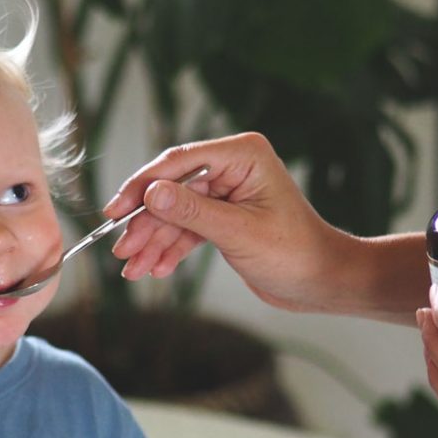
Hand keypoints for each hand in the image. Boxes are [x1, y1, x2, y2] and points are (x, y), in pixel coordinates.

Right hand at [106, 132, 349, 310]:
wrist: (321, 282)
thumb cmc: (294, 253)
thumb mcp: (238, 233)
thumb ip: (192, 212)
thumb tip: (150, 193)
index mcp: (243, 156)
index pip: (179, 162)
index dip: (143, 187)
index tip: (116, 211)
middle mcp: (232, 168)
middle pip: (171, 190)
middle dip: (146, 224)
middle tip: (122, 251)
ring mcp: (227, 193)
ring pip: (175, 213)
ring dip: (154, 241)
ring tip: (134, 269)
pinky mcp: (224, 217)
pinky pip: (187, 228)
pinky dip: (170, 249)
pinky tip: (156, 269)